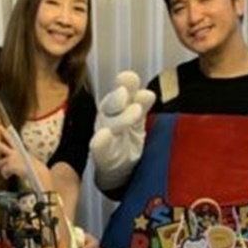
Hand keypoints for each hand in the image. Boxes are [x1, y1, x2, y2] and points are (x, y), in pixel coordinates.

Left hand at [0, 127, 48, 185]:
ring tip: (10, 172)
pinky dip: (6, 175)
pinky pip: (3, 171)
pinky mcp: (11, 165)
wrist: (38, 173)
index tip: (0, 126)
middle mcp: (15, 152)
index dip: (5, 132)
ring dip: (3, 169)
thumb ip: (16, 158)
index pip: (11, 139)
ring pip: (0, 164)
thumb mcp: (25, 160)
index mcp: (19, 150)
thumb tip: (7, 162)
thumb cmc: (32, 169)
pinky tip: (11, 176)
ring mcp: (13, 158)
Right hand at [89, 71, 154, 189]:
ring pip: (109, 124)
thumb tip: (148, 93)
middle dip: (119, 98)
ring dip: (121, 118)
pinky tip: (102, 136)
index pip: (122, 92)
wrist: (118, 170)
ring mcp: (104, 136)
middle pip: (111, 105)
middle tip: (126, 94)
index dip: (126, 84)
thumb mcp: (137, 120)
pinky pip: (99, 147)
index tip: (130, 77)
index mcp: (117, 107)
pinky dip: (100, 142)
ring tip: (135, 111)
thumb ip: (141, 105)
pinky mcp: (101, 155)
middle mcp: (108, 118)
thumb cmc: (126, 141)